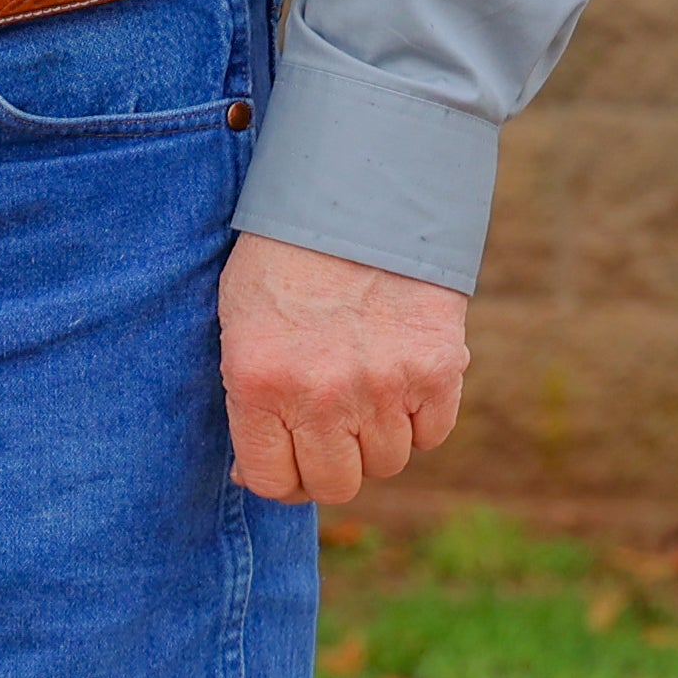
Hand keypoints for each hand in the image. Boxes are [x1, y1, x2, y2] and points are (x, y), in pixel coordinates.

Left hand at [218, 233, 466, 505]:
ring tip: (364, 384)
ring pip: (387, 463)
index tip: (288, 456)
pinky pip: (432, 434)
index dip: (283, 475)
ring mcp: (383, 386)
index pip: (276, 483)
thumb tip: (257, 475)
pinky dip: (419, 418)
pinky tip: (400, 376)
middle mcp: (321, 396)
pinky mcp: (436, 370)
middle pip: (336, 485)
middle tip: (330, 425)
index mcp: (259, 384)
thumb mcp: (241, 323)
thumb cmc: (285, 258)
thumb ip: (249, 402)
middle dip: (331, 463)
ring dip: (376, 437)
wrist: (357, 192)